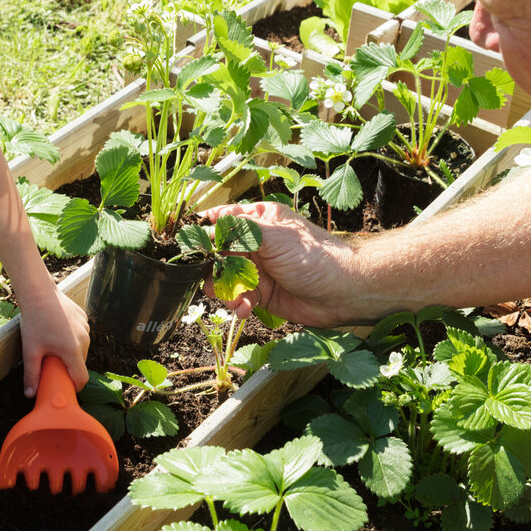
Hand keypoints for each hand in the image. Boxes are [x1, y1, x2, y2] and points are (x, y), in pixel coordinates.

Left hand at [16, 282, 90, 395]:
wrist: (38, 292)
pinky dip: (73, 338)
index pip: (81, 378)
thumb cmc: (34, 321)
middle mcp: (85, 339)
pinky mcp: (85, 318)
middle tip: (52, 365)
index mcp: (73, 350)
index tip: (63, 386)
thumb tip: (29, 395)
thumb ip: (31, 375)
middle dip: (69, 368)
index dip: (74, 387)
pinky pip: (82, 335)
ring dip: (71, 353)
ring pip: (82, 349)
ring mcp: (86, 327)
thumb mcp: (30, 350)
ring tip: (54, 346)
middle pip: (81, 363)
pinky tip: (58, 332)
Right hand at [198, 201, 359, 326]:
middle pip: (217, 253)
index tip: (189, 247)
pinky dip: (237, 304)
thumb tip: (206, 227)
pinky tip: (246, 310)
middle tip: (213, 280)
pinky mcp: (260, 294)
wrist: (341, 293)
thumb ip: (238, 231)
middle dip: (213, 269)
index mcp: (258, 220)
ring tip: (235, 300)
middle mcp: (255, 243)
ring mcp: (257, 269)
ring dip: (225, 291)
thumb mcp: (273, 237)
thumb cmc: (313, 257)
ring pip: (224, 279)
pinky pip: (237, 297)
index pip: (221, 220)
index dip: (203, 232)